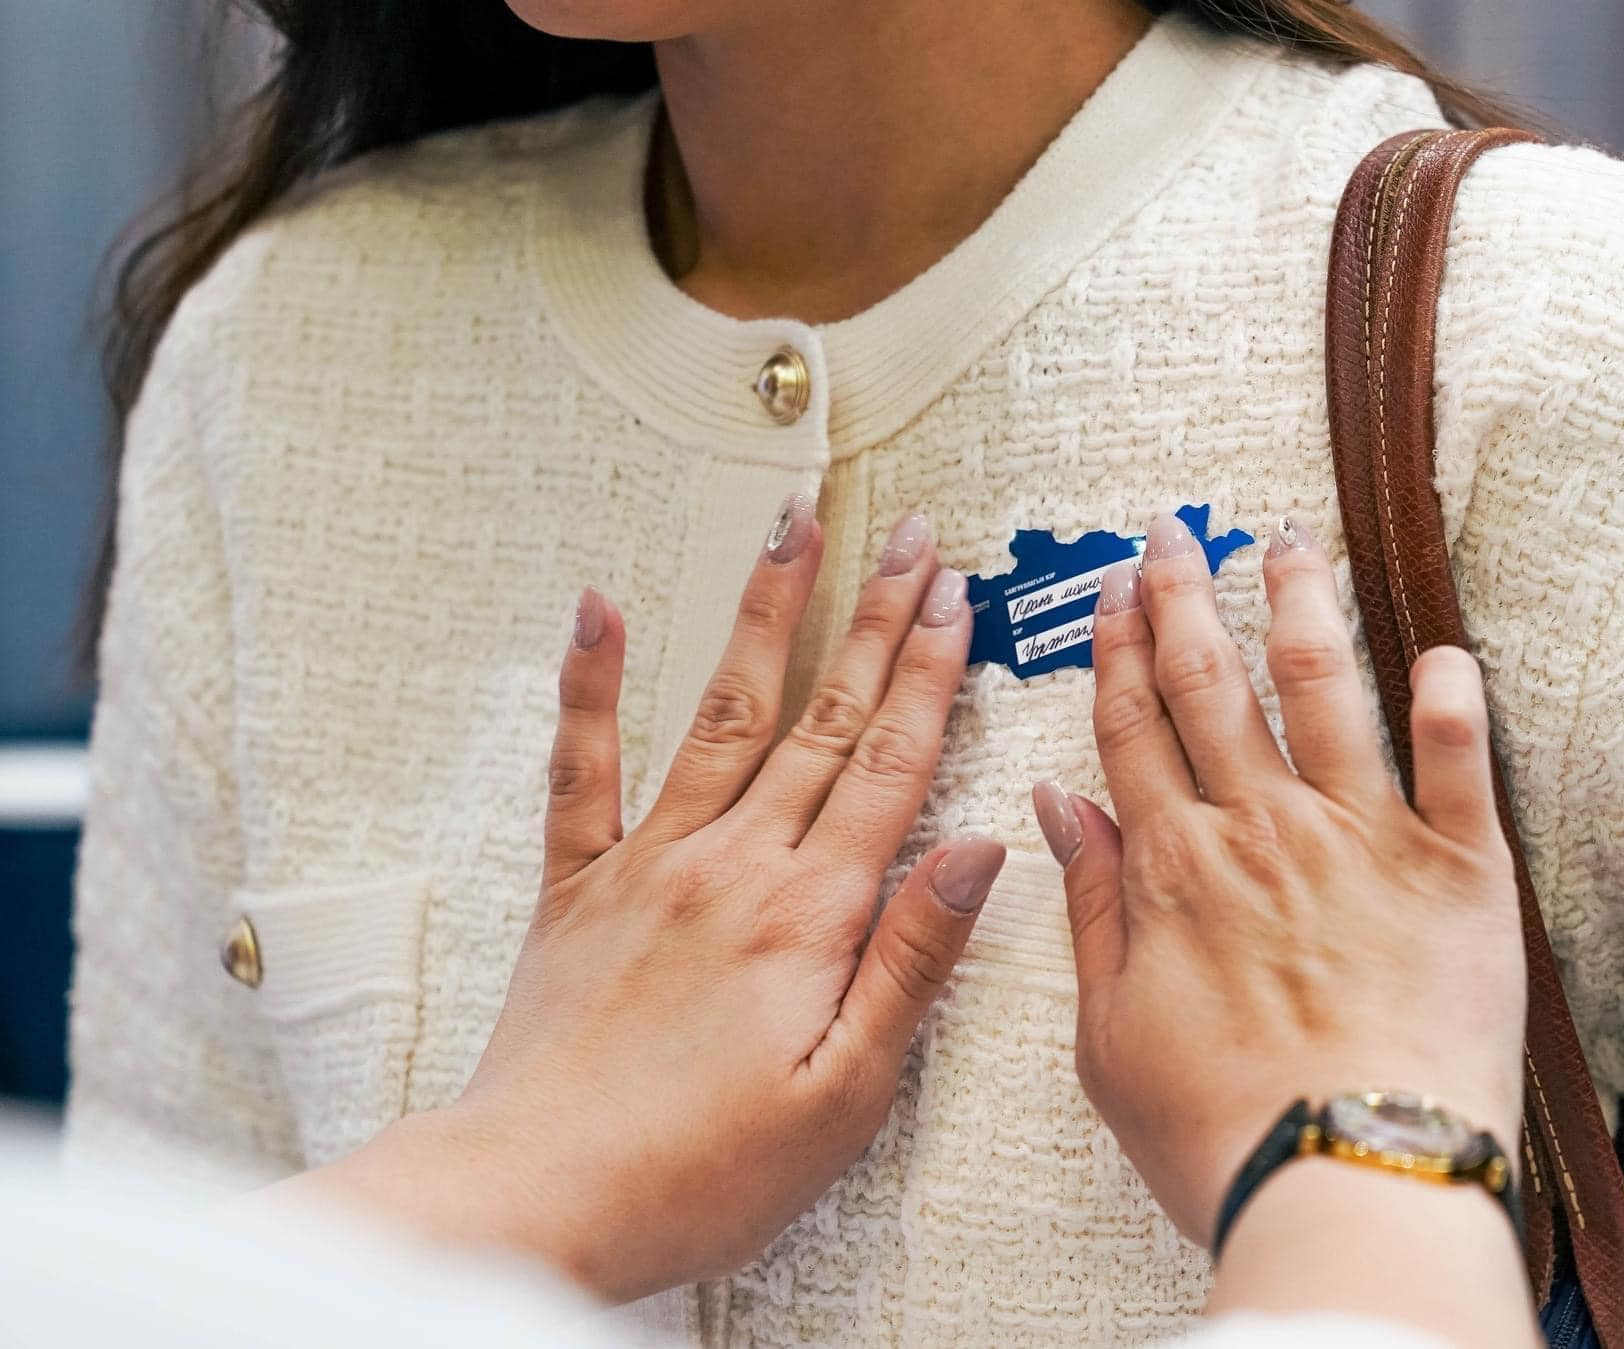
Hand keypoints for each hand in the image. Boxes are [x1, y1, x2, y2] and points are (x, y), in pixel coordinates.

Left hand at [298, 500, 1001, 1301]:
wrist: (538, 1198)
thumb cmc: (700, 1170)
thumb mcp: (846, 1093)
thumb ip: (913, 960)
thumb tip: (980, 850)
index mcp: (809, 913)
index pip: (891, 765)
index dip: (931, 674)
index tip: (957, 597)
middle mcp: (731, 864)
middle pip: (824, 719)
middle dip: (875, 620)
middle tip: (908, 538)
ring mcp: (647, 864)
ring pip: (722, 713)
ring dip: (765, 615)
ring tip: (792, 530)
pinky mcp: (576, 886)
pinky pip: (582, 766)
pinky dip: (588, 683)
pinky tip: (596, 607)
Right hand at [1033, 513, 1524, 1249]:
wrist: (1349, 1178)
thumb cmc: (1224, 1130)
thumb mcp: (1109, 1036)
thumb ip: (1093, 910)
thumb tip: (1060, 810)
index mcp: (1178, 868)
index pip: (1135, 728)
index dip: (1118, 651)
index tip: (1113, 592)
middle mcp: (1264, 829)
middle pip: (1213, 685)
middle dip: (1185, 599)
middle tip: (1173, 534)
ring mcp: (1364, 839)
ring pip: (1326, 687)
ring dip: (1301, 605)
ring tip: (1289, 544)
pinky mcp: (1459, 871)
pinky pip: (1461, 762)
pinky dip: (1454, 699)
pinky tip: (1444, 647)